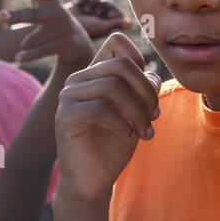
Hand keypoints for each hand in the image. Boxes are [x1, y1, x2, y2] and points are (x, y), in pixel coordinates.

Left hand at [0, 0, 94, 68]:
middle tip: (0, 16)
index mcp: (50, 1)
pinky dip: (29, 55)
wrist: (77, 42)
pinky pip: (41, 50)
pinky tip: (18, 58)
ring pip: (32, 39)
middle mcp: (58, 13)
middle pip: (33, 16)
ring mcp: (63, 28)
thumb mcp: (43, 2)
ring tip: (23, 48)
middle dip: (17, 16)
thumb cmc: (53, 18)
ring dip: (26, 44)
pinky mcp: (67, 43)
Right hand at [53, 32, 160, 202]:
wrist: (93, 179)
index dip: (141, 60)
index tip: (151, 91)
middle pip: (121, 64)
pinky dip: (122, 124)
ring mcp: (69, 97)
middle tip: (155, 116)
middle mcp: (79, 79)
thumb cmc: (115, 143)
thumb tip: (152, 75)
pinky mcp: (64, 117)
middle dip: (146, 91)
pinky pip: (100, 109)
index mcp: (96, 72)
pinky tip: (129, 137)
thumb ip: (145, 88)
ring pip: (113, 86)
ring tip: (145, 131)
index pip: (117, 41)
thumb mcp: (138, 110)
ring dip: (138, 111)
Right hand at [68, 0, 131, 39]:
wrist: (63, 26)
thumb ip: (116, 23)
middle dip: (102, 4)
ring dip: (93, 1)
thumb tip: (131, 24)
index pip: (115, 11)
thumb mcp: (102, 26)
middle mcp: (98, 17)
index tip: (107, 14)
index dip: (112, 9)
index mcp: (106, 23)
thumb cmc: (85, 29)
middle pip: (106, 2)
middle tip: (95, 12)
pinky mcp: (79, 5)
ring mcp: (88, 10)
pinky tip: (79, 4)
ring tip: (86, 9)